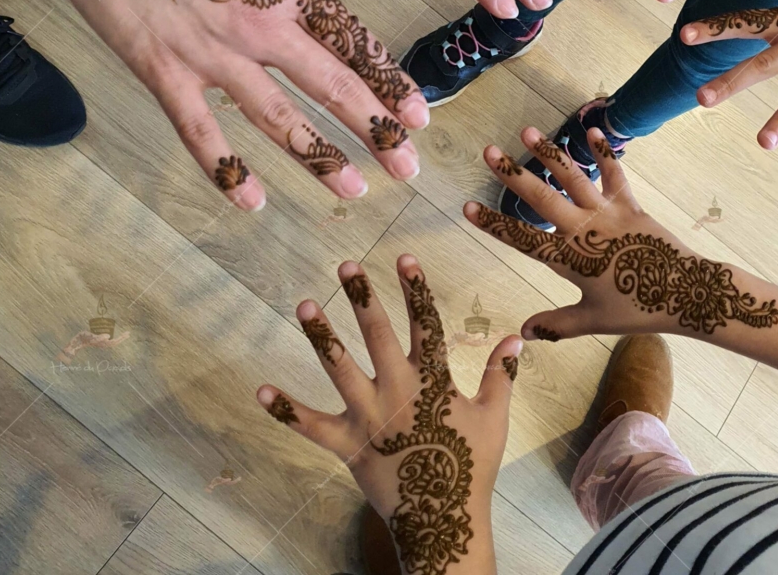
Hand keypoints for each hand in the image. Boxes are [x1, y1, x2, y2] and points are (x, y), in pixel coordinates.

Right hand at [0, 0, 429, 207]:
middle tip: (407, 168)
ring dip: (319, 155)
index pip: (353, 44)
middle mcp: (262, 27)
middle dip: (375, 130)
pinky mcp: (163, 71)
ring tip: (353, 189)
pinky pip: (198, 130)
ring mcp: (213, 55)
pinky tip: (252, 202)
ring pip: (277, 116)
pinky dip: (225, 169)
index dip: (390, 82)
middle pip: (330, 86)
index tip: (420, 116)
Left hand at [257, 256, 518, 572]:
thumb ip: (502, 374)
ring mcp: (368, 417)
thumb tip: (517, 338)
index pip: (426, 323)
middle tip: (346, 266)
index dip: (416, 289)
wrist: (442, 519)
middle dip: (362, 298)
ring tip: (305, 304)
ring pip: (339, 369)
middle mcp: (397, 391)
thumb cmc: (470, 465)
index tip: (403, 257)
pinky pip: (310, 426)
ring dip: (322, 336)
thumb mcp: (493, 416)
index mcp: (432, 380)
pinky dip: (285, 410)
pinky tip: (260, 390)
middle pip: (377, 335)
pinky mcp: (346, 445)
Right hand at [464, 128, 777, 339]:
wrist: (685, 293)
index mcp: (570, 260)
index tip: (467, 207)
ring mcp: (607, 213)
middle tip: (488, 152)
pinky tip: (592, 130)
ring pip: (573, 177)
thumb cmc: (637, 308)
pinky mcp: (629, 204)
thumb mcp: (592, 320)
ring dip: (549, 153)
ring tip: (527, 131)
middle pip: (542, 198)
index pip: (522, 240)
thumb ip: (556, 324)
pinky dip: (604, 152)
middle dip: (512, 175)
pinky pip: (614, 173)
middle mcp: (583, 230)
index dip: (494, 224)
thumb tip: (523, 332)